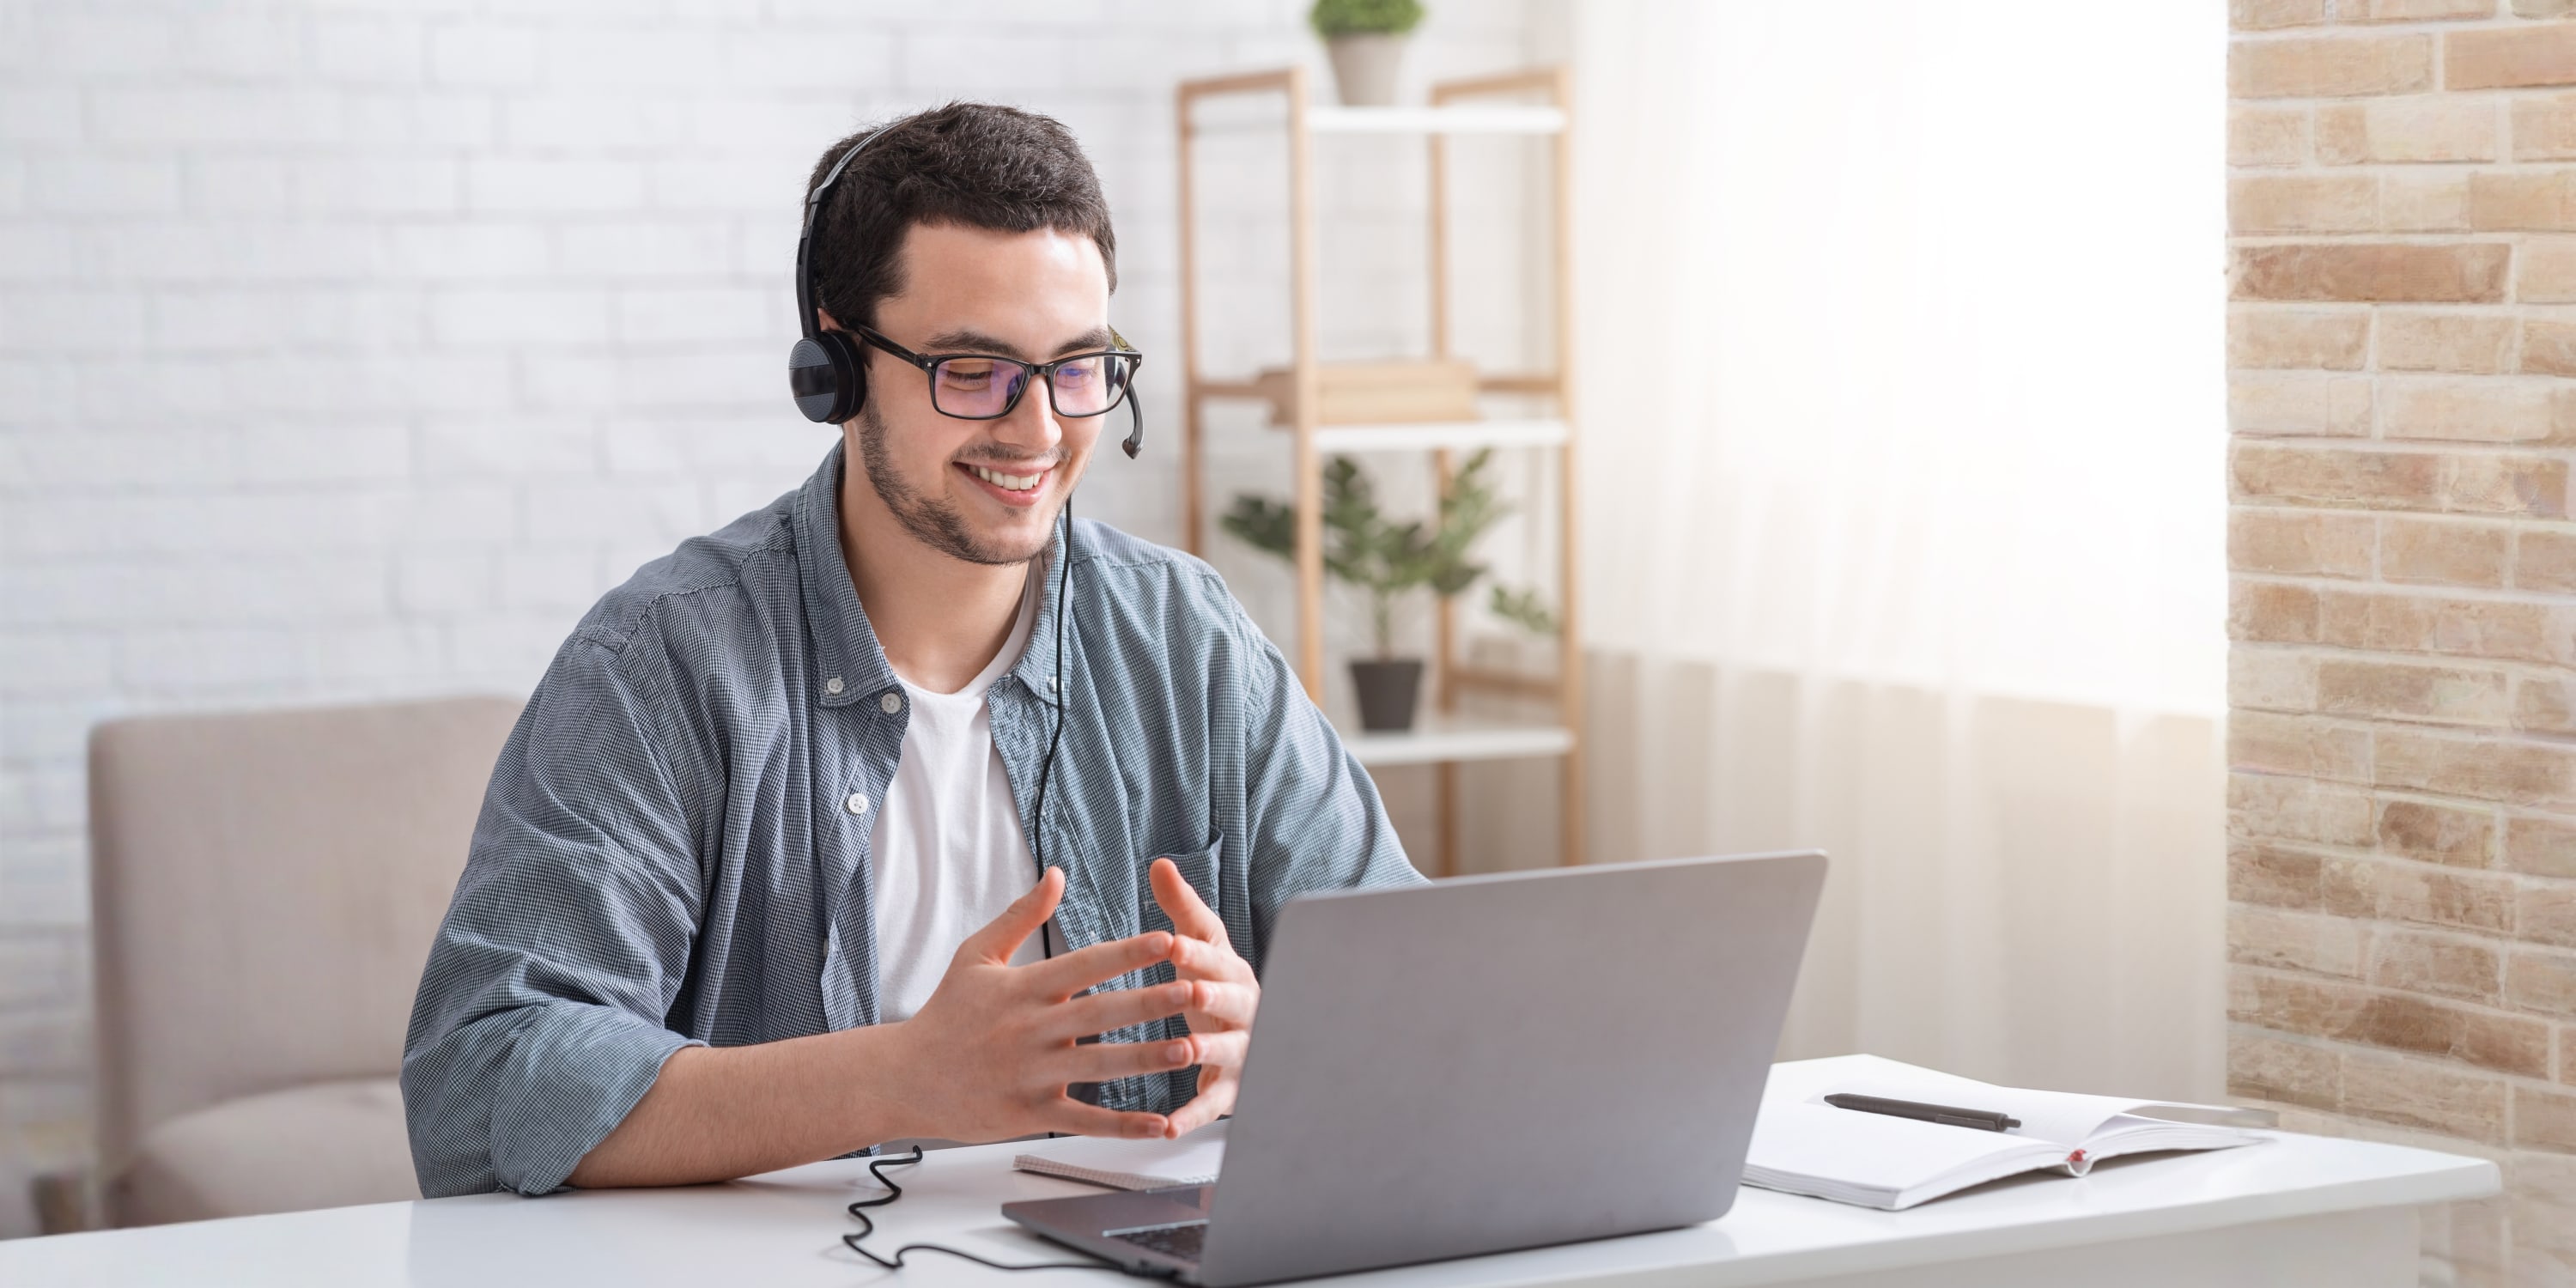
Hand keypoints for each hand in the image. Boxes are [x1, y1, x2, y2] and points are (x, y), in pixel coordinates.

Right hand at [890, 867, 1192, 1143]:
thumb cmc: (945, 1013)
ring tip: (1189, 1051)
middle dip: (1149, 1002)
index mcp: (1023, 988)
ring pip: (1099, 1067)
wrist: (904, 1077)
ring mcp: (1031, 1074)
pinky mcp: (1030, 1113)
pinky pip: (1084, 1121)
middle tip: (1193, 990)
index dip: (1127, 952)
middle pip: (1099, 1015)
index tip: (1167, 940)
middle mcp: (1030, 1030)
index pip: (1084, 964)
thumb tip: (1056, 874)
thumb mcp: (976, 956)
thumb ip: (1021, 916)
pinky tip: (1159, 1123)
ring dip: (1146, 1060)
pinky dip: (1123, 1125)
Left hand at [1150, 857, 1258, 1136]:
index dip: (1196, 952)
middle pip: (1232, 1001)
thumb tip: (1160, 865)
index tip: (1171, 943)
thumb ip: (1183, 910)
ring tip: (1188, 1051)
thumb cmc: (1222, 988)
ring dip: (1210, 1050)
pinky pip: (1216, 1104)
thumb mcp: (1205, 948)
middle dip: (1212, 995)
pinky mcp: (1235, 1090)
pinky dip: (1194, 1115)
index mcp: (1234, 973)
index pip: (1217, 958)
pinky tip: (1171, 1124)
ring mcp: (1245, 1051)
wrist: (1262, 1043)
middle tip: (1190, 991)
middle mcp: (1246, 1011)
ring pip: (1230, 1050)